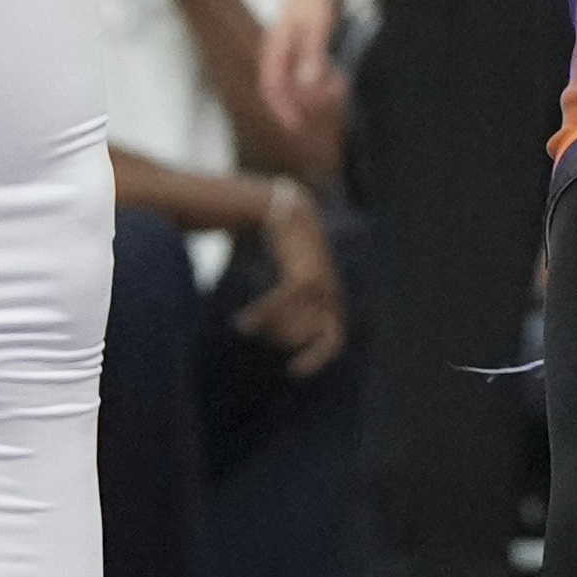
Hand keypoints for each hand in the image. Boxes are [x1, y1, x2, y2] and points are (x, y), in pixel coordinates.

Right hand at [232, 174, 345, 381]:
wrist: (282, 206)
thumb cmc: (281, 245)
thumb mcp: (289, 273)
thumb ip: (288, 301)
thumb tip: (270, 329)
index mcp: (329, 296)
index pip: (334, 338)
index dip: (316, 358)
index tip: (293, 370)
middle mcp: (330, 293)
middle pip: (311, 336)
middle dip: (284, 341)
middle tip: (262, 336)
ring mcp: (321, 285)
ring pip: (297, 325)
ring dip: (272, 330)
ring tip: (248, 326)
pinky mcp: (305, 274)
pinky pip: (284, 305)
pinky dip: (264, 315)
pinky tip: (242, 322)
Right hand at [260, 0, 338, 137]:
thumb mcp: (316, 26)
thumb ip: (312, 54)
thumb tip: (308, 82)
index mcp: (275, 50)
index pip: (271, 87)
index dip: (281, 109)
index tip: (296, 125)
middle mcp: (276, 55)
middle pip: (284, 90)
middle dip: (306, 100)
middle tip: (331, 98)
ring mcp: (286, 54)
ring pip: (296, 83)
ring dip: (316, 91)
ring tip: (338, 85)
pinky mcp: (297, 51)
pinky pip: (304, 73)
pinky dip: (319, 80)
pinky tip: (336, 76)